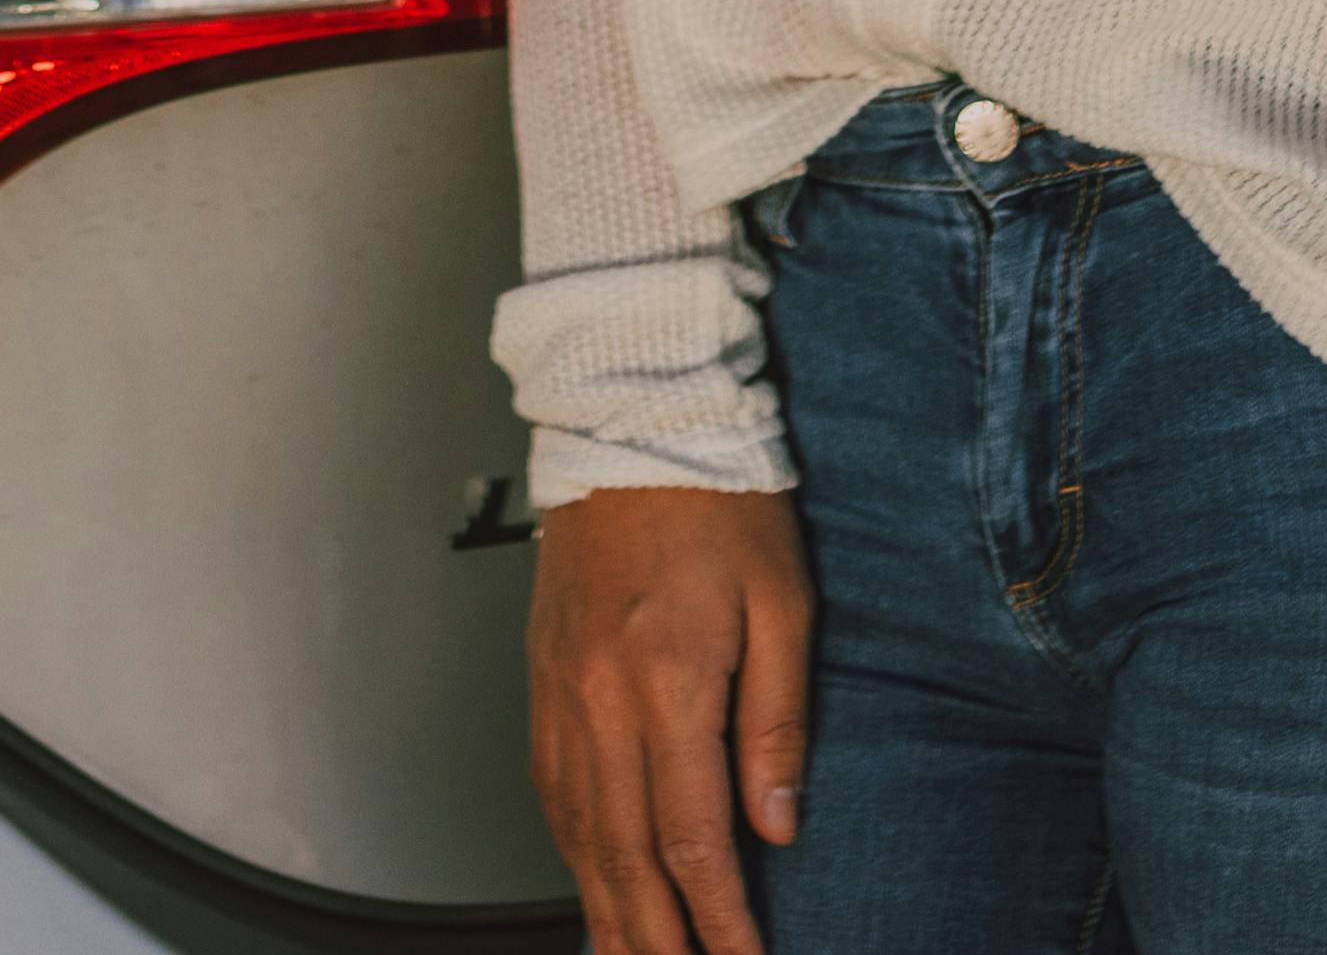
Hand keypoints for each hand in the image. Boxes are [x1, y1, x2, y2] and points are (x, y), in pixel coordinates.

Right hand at [532, 485, 811, 954]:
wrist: (632, 424)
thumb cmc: (719, 502)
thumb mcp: (783, 605)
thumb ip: (779, 722)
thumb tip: (778, 823)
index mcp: (667, 679)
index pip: (692, 836)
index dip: (719, 918)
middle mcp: (600, 697)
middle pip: (625, 854)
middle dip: (657, 938)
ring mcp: (560, 691)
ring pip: (578, 833)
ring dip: (607, 910)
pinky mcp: (542, 680)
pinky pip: (552, 790)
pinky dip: (572, 852)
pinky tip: (591, 882)